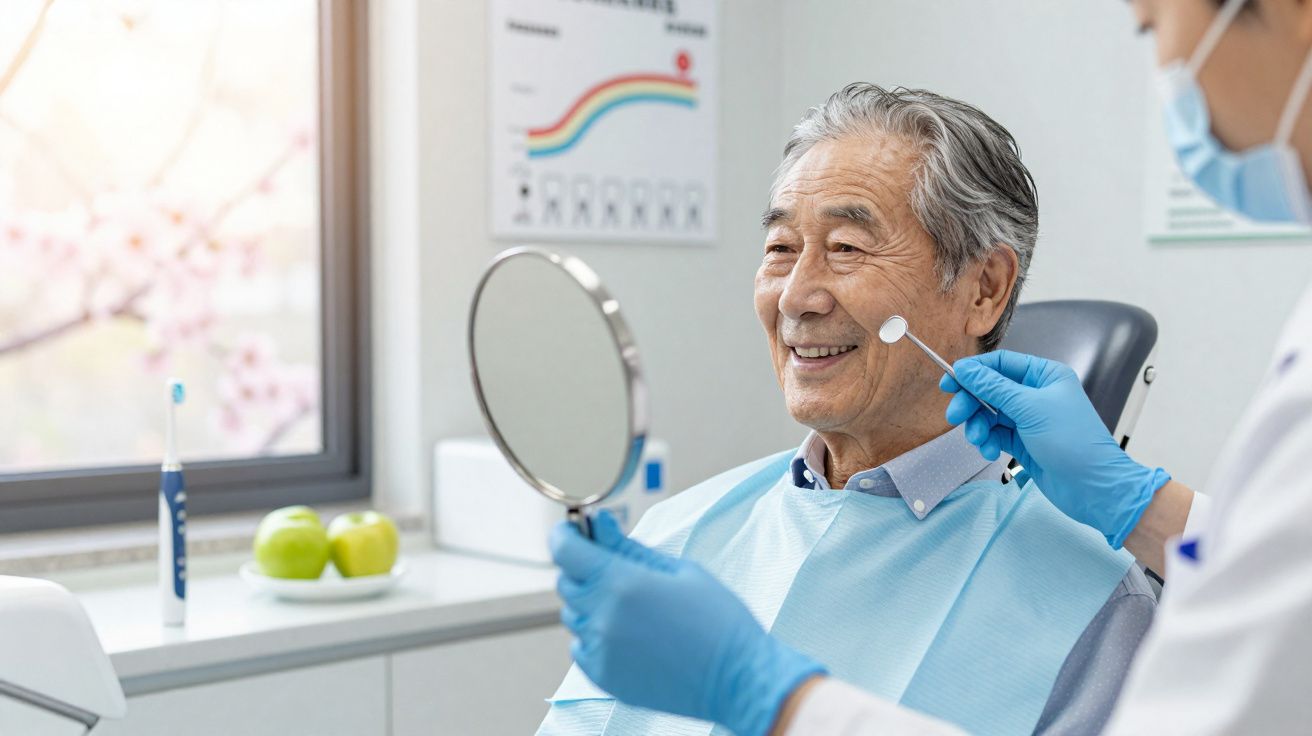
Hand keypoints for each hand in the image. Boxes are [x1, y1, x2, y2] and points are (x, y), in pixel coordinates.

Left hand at [550, 511, 824, 735]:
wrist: (738, 678)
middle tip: (612, 567)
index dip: (564, 534)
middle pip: (566, 582)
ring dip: (590, 603)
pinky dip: (594, 635)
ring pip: (573, 615)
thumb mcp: (678, 570)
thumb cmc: (717, 620)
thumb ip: (630, 547)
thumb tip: (601, 524)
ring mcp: (601, 650)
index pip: (566, 550)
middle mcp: (603, 617)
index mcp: (621, 583)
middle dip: (582, 568)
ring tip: (630, 606)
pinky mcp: (604, 677)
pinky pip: (581, 647)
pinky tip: (628, 633)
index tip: (571, 530)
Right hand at [940, 350, 1170, 548]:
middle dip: (971, 403)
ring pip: (989, 414)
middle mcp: (1036, 394)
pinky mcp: (1023, 443)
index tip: (948, 382)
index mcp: (1044, 376)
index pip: (1001, 364)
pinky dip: (988, 442)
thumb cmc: (1070, 441)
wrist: (1093, 488)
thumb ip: (993, 387)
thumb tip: (964, 369)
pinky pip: (995, 434)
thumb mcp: (1029, 408)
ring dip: (979, 427)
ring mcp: (1029, 420)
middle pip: (990, 390)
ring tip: (980, 441)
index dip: (973, 371)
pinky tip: (991, 452)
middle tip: (955, 417)